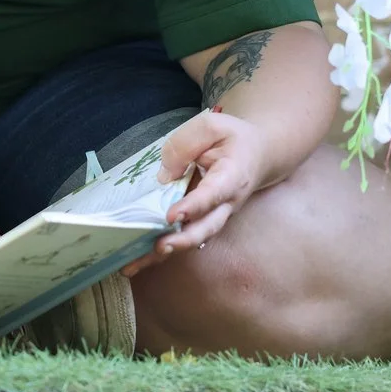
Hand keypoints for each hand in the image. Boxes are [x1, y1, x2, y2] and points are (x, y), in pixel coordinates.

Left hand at [131, 110, 263, 267]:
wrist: (257, 155)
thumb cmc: (233, 139)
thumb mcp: (212, 126)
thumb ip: (186, 144)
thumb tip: (164, 176)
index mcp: (232, 177)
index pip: (213, 194)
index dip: (193, 206)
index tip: (173, 216)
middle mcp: (225, 203)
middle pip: (206, 227)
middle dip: (182, 240)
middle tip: (159, 247)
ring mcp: (214, 216)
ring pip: (191, 239)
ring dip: (164, 252)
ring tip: (134, 265)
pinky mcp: (201, 221)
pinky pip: (181, 238)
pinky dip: (158, 252)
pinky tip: (133, 262)